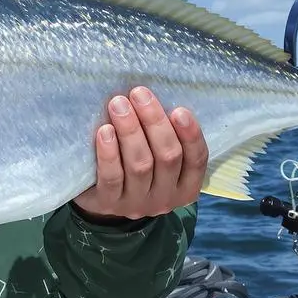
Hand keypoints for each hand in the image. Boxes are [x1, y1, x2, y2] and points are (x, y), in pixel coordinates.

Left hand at [73, 86, 207, 220]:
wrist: (100, 199)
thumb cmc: (134, 165)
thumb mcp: (157, 157)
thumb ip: (164, 136)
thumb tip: (156, 98)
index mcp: (185, 187)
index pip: (197, 160)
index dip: (191, 135)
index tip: (179, 110)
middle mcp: (165, 199)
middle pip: (167, 157)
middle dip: (154, 122)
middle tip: (139, 94)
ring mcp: (137, 204)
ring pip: (140, 165)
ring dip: (130, 131)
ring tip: (119, 104)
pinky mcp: (109, 204)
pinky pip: (112, 177)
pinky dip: (110, 153)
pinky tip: (104, 131)